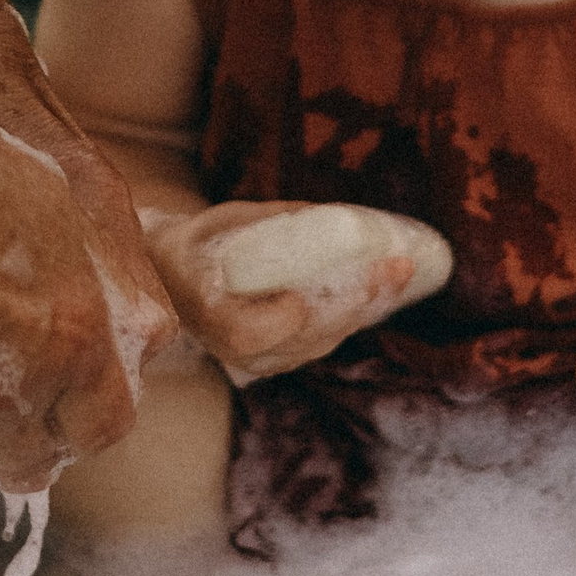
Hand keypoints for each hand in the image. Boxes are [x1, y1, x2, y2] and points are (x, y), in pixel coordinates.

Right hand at [0, 83, 161, 489]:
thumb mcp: (53, 197)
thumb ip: (91, 268)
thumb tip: (118, 302)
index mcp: (74, 338)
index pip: (106, 420)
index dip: (90, 412)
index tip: (77, 398)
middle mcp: (16, 393)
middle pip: (34, 462)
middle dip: (29, 442)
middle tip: (11, 401)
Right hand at [141, 198, 445, 385]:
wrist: (176, 278)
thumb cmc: (199, 243)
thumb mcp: (224, 222)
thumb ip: (273, 223)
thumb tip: (331, 216)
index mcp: (208, 312)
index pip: (247, 333)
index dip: (281, 320)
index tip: (303, 297)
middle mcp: (234, 348)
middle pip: (303, 337)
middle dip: (355, 302)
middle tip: (394, 268)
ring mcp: (260, 359)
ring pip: (321, 341)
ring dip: (366, 309)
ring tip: (398, 272)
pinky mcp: (280, 358)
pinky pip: (323, 341)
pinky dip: (354, 316)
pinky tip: (383, 289)